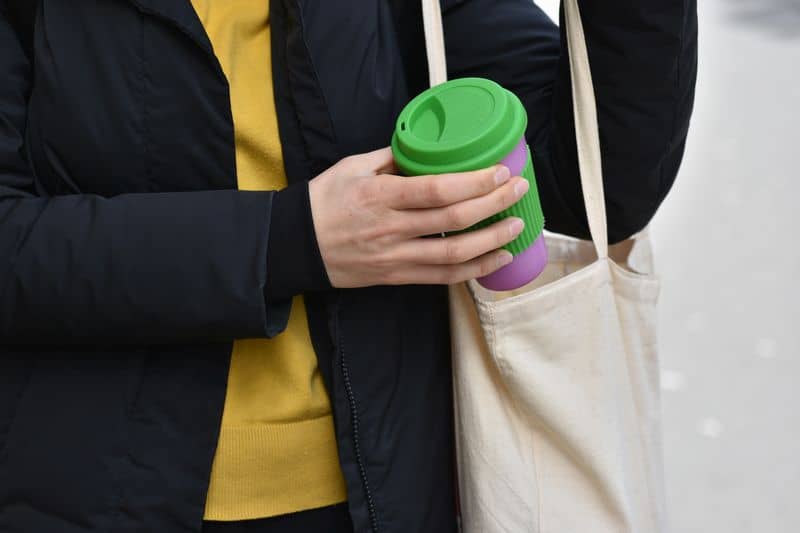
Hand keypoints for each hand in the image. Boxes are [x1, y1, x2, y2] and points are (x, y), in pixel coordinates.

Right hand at [308, 147, 528, 287]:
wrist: (296, 245)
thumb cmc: (324, 201)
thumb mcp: (352, 167)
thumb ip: (392, 157)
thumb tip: (430, 149)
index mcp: (380, 196)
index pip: (437, 190)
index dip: (475, 182)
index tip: (500, 171)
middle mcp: (391, 229)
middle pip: (454, 221)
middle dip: (494, 204)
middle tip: (519, 190)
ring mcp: (395, 258)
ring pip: (454, 255)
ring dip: (492, 241)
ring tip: (518, 226)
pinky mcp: (397, 277)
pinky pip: (442, 278)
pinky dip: (473, 271)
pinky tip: (496, 259)